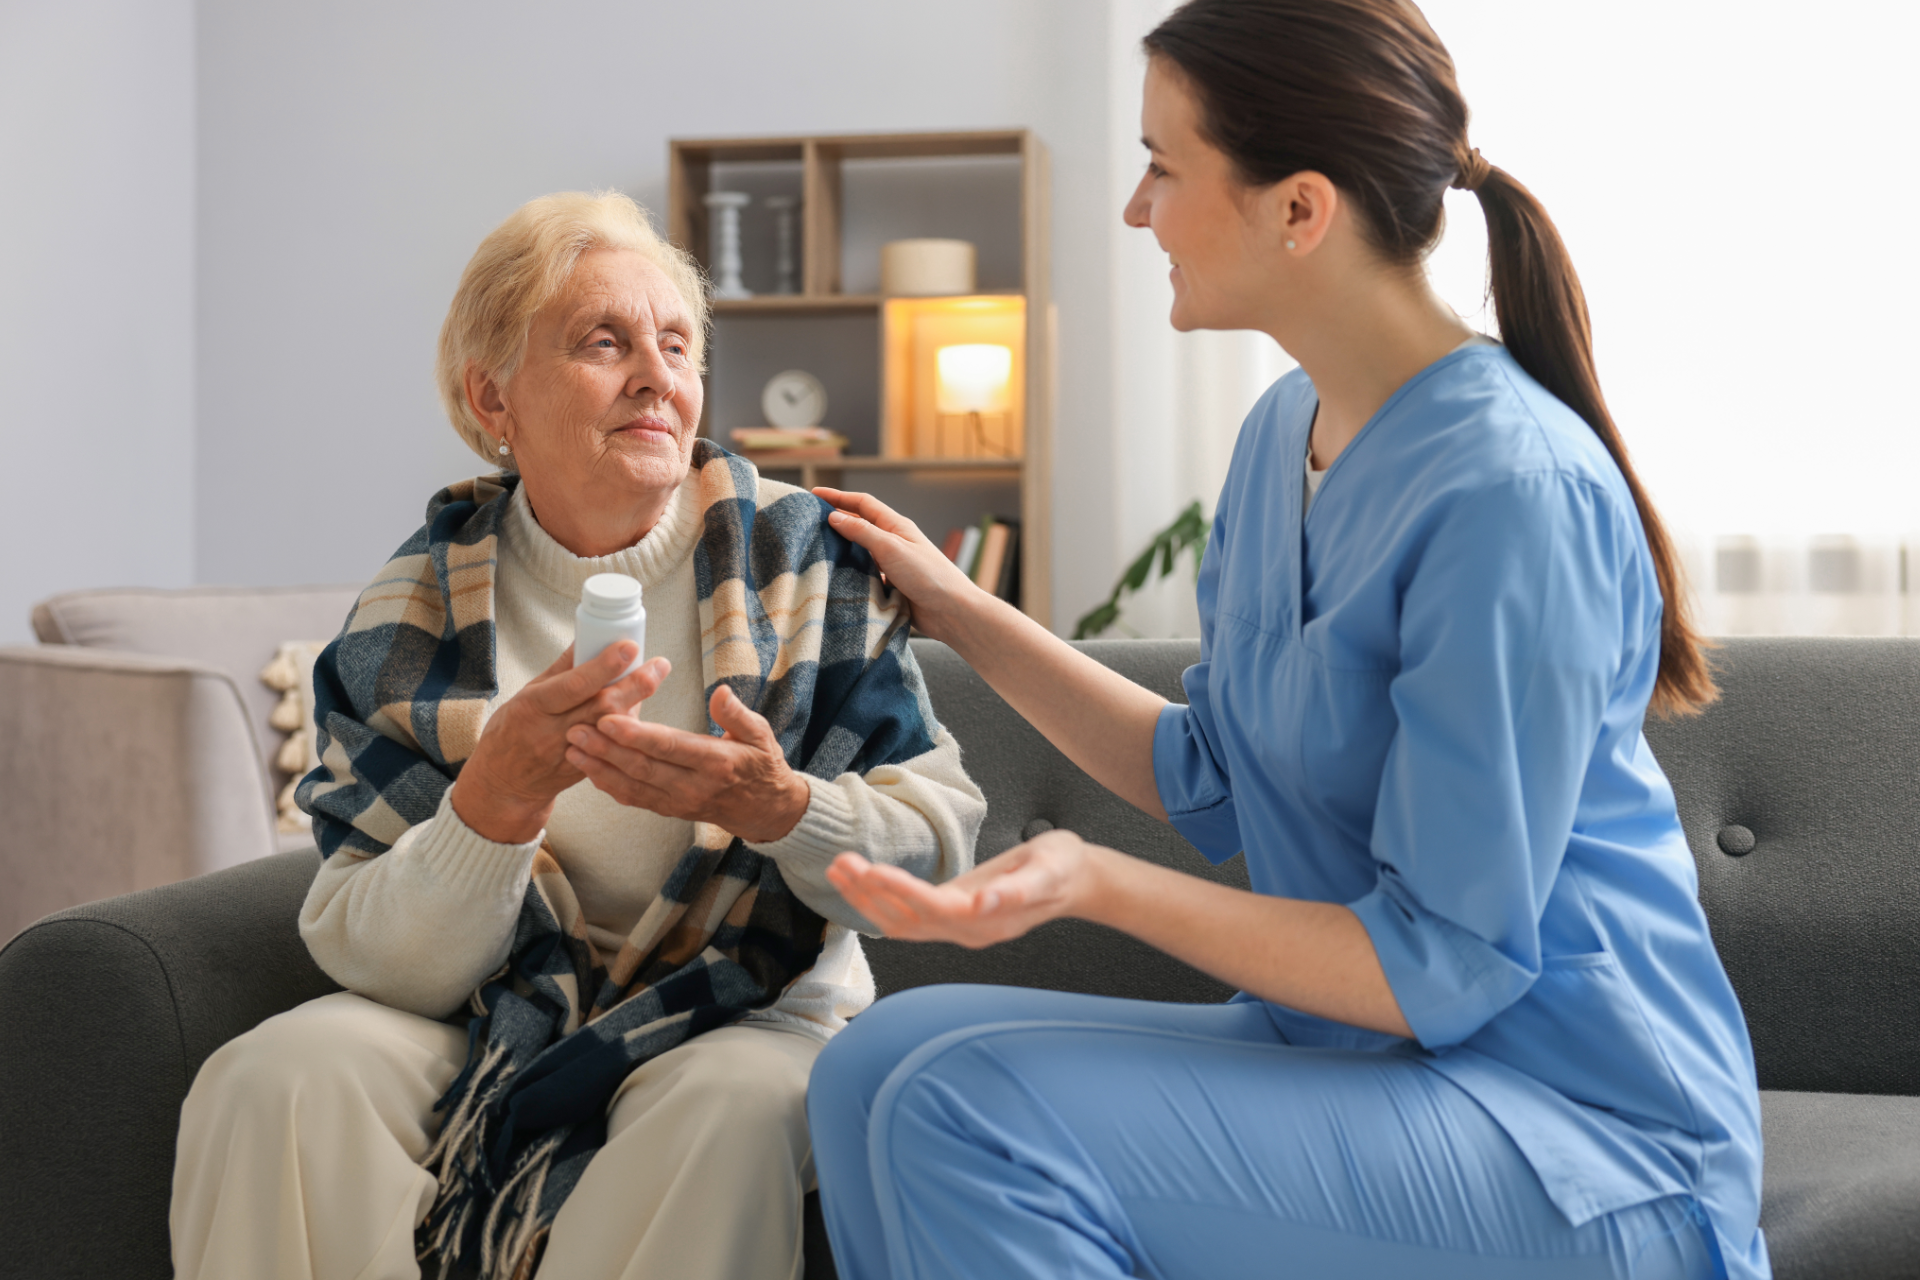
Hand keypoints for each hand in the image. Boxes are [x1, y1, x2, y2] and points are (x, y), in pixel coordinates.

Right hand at [450, 643, 666, 843]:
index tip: (628, 647)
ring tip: (654, 676)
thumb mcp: (526, 695)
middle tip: (659, 665)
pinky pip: (613, 748)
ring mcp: (571, 755)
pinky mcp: (585, 770)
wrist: (504, 784)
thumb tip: (586, 637)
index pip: (575, 685)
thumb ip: (560, 670)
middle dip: (635, 684)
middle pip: (602, 708)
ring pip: (613, 729)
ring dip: (637, 703)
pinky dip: (629, 726)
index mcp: (535, 707)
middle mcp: (553, 732)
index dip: (604, 666)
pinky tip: (638, 707)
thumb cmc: (512, 732)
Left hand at [563, 683, 811, 843]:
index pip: (670, 747)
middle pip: (643, 767)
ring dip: (600, 768)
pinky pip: (634, 799)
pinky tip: (589, 769)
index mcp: (716, 763)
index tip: (609, 719)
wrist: (764, 809)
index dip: (637, 735)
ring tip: (572, 748)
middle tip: (576, 729)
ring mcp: (679, 802)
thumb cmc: (761, 764)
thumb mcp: (761, 734)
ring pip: (633, 786)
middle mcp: (694, 786)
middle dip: (606, 749)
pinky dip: (609, 785)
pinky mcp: (669, 809)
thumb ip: (737, 714)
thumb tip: (720, 692)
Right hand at [812, 486, 990, 642]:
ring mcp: (892, 565)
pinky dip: (850, 574)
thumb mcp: (891, 548)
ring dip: (841, 549)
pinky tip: (835, 578)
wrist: (951, 612)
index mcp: (896, 526)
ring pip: (861, 552)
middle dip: (836, 521)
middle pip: (860, 526)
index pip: (863, 504)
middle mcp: (894, 543)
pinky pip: (865, 576)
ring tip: (815, 549)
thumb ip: (862, 532)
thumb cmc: (928, 576)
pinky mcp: (891, 586)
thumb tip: (833, 517)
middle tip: (809, 521)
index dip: (838, 497)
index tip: (814, 494)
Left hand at [824, 829, 1101, 947]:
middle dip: (870, 895)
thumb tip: (983, 903)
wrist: (1076, 880)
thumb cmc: (1062, 868)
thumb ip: (1016, 890)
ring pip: (901, 923)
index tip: (870, 869)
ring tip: (839, 869)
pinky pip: (908, 917)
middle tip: (841, 863)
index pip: (931, 908)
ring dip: (866, 900)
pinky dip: (879, 902)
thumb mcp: (1047, 871)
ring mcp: (958, 928)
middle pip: (907, 920)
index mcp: (986, 919)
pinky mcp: (953, 916)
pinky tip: (860, 884)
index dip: (899, 891)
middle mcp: (967, 930)